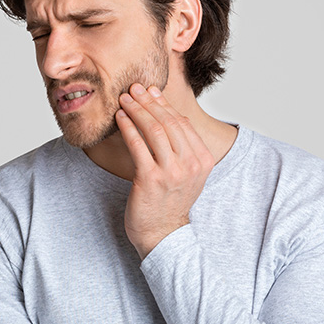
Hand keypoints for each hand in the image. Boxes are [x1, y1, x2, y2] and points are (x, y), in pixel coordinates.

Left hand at [116, 83, 214, 258]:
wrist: (163, 235)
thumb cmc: (170, 202)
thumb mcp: (186, 173)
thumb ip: (182, 146)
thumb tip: (164, 111)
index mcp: (204, 160)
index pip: (182, 122)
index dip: (164, 104)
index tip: (150, 91)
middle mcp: (191, 164)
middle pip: (168, 122)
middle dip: (148, 101)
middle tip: (133, 88)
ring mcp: (172, 172)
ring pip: (153, 129)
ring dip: (136, 110)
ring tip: (124, 99)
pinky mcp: (151, 179)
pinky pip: (137, 145)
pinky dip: (127, 127)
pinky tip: (119, 118)